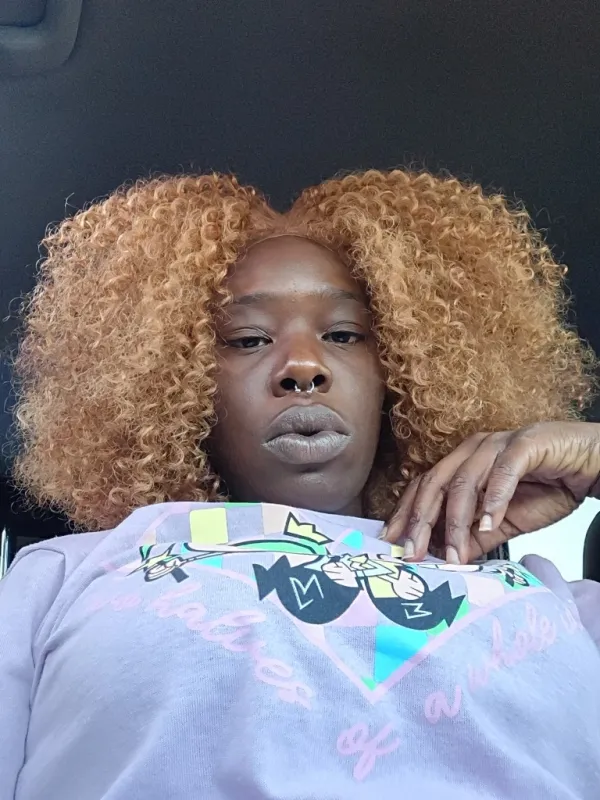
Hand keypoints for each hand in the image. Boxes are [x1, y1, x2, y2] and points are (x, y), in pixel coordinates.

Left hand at [384, 421, 599, 563]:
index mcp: (462, 463)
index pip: (423, 487)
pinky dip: (494, 498)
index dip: (405, 515)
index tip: (392, 544)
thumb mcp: (503, 522)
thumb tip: (445, 559)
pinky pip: (503, 470)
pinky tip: (489, 523)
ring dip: (458, 521)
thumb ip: (474, 537)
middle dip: (420, 521)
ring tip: (456, 553)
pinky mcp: (525, 444)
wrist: (590, 465)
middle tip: (413, 553)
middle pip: (435, 483)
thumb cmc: (547, 487)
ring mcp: (497, 444)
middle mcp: (472, 450)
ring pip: (464, 481)